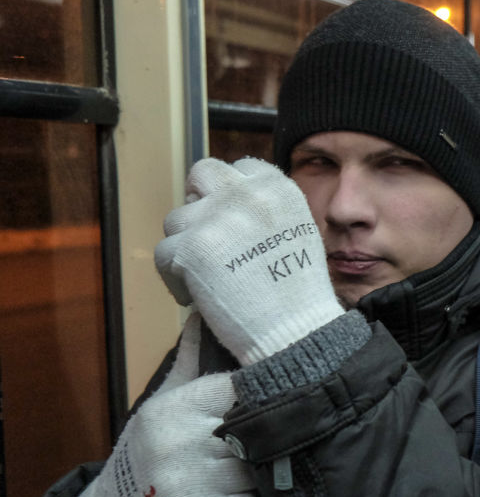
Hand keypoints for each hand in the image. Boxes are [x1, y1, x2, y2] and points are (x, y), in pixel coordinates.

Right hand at [57, 367, 255, 496]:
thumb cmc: (143, 458)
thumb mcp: (159, 407)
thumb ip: (189, 363)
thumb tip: (202, 314)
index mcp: (171, 410)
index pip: (238, 388)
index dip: (255, 397)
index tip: (258, 404)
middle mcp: (177, 443)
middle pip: (252, 431)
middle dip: (253, 441)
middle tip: (241, 448)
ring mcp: (187, 485)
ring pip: (255, 469)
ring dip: (251, 475)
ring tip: (228, 477)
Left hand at [154, 158, 343, 364]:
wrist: (296, 329)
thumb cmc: (299, 292)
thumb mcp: (298, 231)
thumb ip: (266, 209)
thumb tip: (229, 204)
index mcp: (277, 188)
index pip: (242, 167)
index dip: (232, 192)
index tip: (231, 218)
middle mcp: (246, 194)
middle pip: (202, 174)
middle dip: (199, 199)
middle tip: (206, 234)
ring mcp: (216, 219)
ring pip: (176, 219)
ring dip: (184, 245)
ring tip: (204, 274)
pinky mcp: (192, 249)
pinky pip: (163, 254)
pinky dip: (174, 278)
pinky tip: (194, 294)